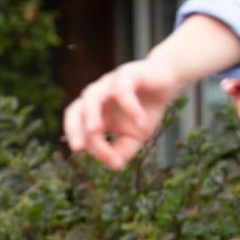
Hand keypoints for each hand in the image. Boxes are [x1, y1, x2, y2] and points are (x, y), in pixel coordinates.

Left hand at [64, 58, 181, 168]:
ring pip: (91, 97)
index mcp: (93, 113)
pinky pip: (122, 89)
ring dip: (91, 115)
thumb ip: (123, 151)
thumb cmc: (145, 109)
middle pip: (74, 110)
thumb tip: (114, 165)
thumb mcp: (135, 136)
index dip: (89, 146)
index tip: (110, 161)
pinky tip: (140, 121)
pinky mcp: (127, 73)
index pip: (79, 129)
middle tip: (78, 148)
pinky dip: (129, 106)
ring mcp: (109, 84)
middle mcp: (96, 97)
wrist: (166, 82)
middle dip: (73, 129)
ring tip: (96, 130)